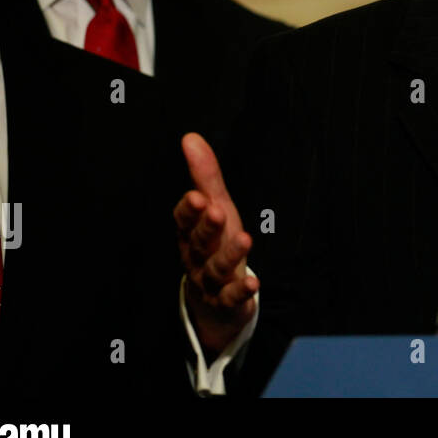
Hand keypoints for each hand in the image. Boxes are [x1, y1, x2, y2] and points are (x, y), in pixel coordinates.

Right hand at [174, 132, 258, 357]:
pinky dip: (240, 290)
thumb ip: (205, 176)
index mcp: (190, 233)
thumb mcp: (215, 207)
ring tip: (244, 240)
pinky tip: (253, 283)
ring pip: (215, 269)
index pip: (184, 221)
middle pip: (198, 243)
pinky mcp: (225, 300)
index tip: (196, 196)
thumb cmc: (215, 243)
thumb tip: (190, 137)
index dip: (188, 210)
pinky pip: (230, 297)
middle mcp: (196, 257)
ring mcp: (209, 281)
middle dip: (206, 228)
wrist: (214, 297)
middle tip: (216, 211)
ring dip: (228, 256)